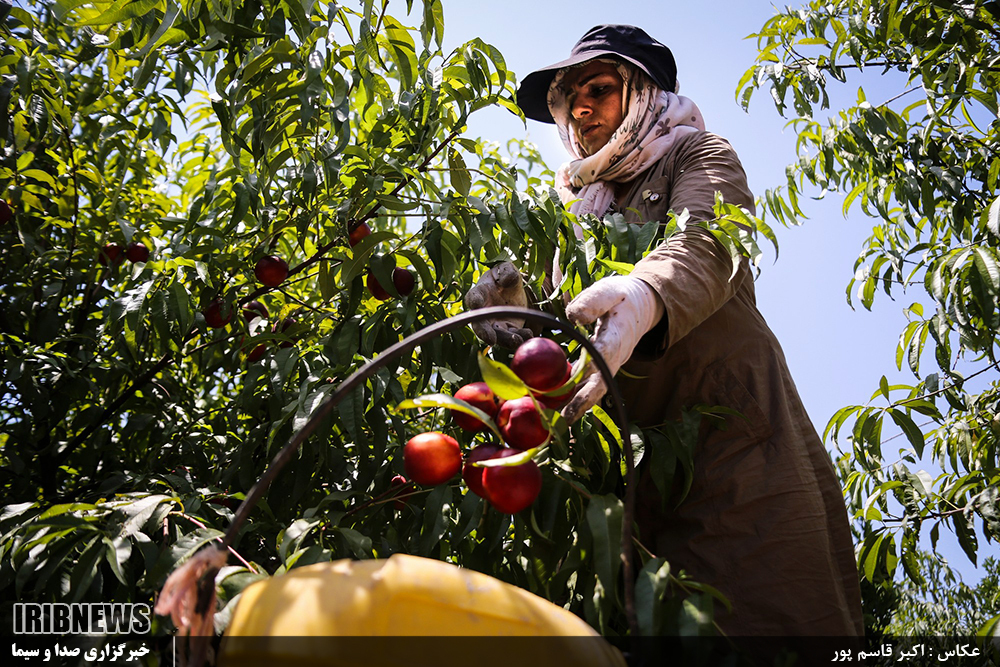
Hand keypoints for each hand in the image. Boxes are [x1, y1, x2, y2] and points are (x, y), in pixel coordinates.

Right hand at [464, 262, 534, 347]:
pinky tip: (528, 335)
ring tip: (517, 340)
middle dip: (484, 333)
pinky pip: (511, 338)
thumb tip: (506, 281)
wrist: (513, 291)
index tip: (476, 303)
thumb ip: (507, 272)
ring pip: (497, 336)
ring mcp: (494, 324)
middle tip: (491, 340)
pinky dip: (519, 339)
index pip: (473, 297)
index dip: (474, 300)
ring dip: (506, 340)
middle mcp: (483, 312)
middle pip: (480, 325)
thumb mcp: (507, 269)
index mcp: (479, 293)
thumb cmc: (505, 277)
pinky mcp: (507, 330)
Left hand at [561, 276, 663, 423]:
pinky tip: (555, 410)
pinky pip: (590, 386)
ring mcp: (611, 365)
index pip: (607, 350)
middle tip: (565, 418)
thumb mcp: (611, 290)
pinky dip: (575, 399)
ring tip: (555, 423)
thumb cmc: (623, 297)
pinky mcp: (604, 369)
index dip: (594, 363)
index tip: (580, 376)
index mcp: (619, 334)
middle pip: (602, 382)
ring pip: (595, 389)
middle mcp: (617, 355)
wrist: (643, 308)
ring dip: (576, 406)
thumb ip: (593, 300)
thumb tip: (573, 316)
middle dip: (584, 401)